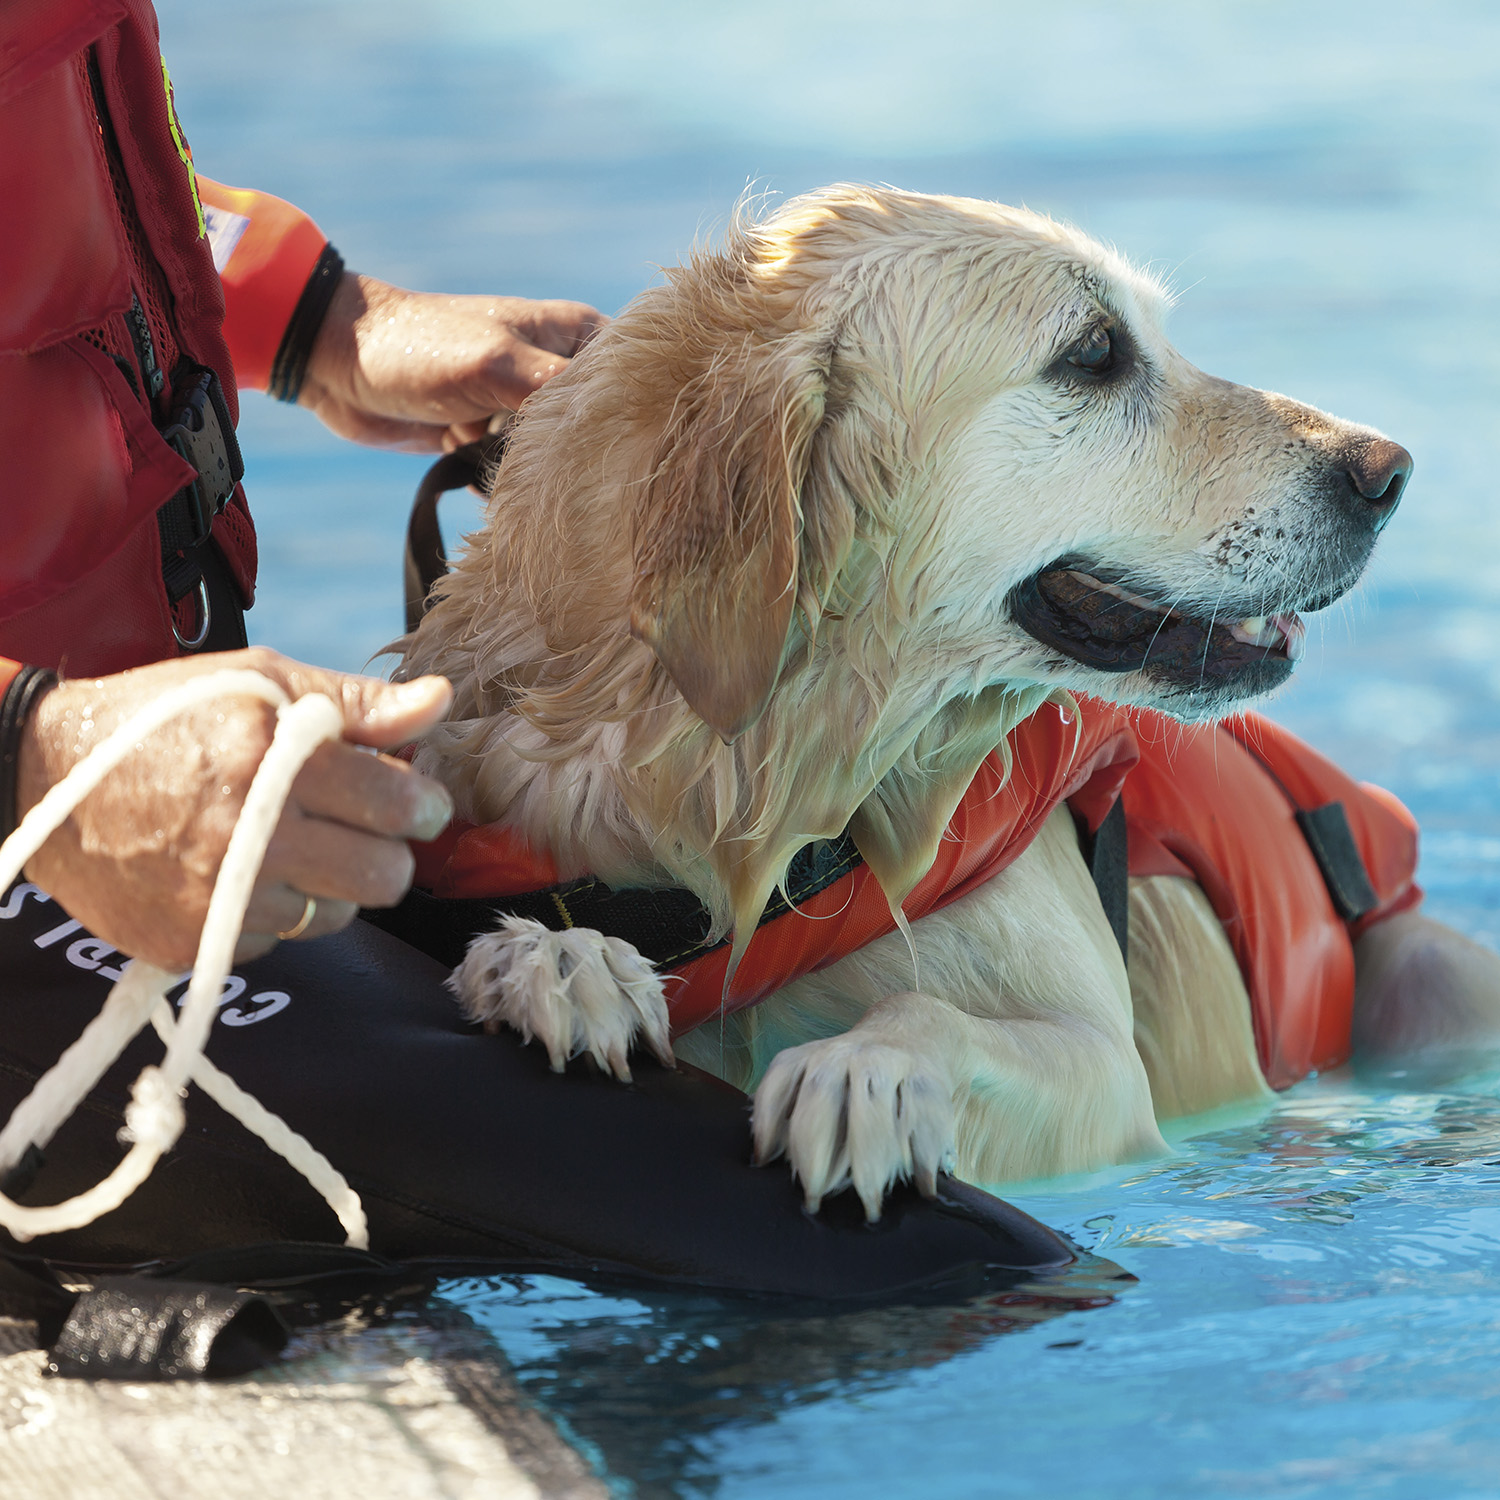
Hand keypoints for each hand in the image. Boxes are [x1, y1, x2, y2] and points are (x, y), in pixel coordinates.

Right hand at [16, 647, 454, 969]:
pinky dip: (273, 913)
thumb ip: (357, 703)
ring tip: (289, 844)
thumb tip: (438, 703)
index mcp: (273, 759)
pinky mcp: (189, 943)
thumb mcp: (260, 683)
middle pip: (383, 878)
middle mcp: (247, 835)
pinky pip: (276, 942)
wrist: (42, 775)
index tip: (416, 799)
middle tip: (365, 830)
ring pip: (335, 917)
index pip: (396, 804)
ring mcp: (216, 898)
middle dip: (389, 854)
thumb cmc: (166, 717)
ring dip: (331, 887)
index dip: (422, 804)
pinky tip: (241, 873)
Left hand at [298, 272, 607, 450]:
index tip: (621, 454)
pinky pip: (516, 472)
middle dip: (573, 455)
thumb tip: (617, 433)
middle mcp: (557, 368)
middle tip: (545, 468)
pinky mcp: (491, 435)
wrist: (337, 363)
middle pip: (596, 427)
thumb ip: (560, 394)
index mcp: (576, 334)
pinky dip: (498, 481)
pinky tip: (475, 471)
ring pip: (555, 456)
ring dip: (530, 471)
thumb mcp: (498, 365)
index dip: (634, 418)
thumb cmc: (420, 348)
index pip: (633, 381)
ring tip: (497, 461)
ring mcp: (524, 405)